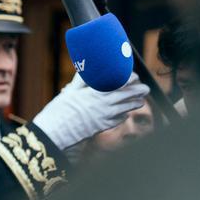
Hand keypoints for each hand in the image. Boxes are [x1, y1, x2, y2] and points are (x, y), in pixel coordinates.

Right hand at [32, 73, 149, 149]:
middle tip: (145, 88)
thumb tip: (87, 67)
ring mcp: (104, 117)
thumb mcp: (70, 91)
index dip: (130, 79)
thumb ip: (82, 80)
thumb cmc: (59, 110)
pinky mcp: (102, 127)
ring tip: (141, 101)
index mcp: (96, 92)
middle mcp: (103, 104)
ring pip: (126, 109)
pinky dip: (124, 116)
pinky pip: (118, 120)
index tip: (134, 76)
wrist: (54, 132)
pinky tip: (126, 114)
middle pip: (127, 95)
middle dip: (138, 91)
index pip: (119, 83)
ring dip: (135, 104)